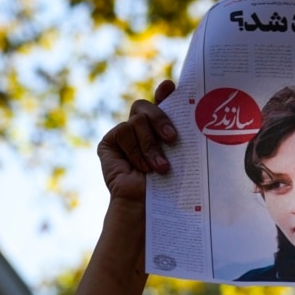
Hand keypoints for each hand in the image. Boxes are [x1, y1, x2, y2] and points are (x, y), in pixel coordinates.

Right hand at [96, 80, 177, 206]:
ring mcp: (124, 135)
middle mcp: (140, 130)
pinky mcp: (110, 142)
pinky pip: (124, 132)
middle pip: (146, 107)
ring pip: (138, 120)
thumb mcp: (180, 155)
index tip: (170, 87)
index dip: (164, 93)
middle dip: (161, 119)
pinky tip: (142, 168)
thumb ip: (181, 130)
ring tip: (161, 168)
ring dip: (151, 146)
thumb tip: (184, 105)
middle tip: (172, 138)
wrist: (148, 208)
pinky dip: (136, 151)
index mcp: (159, 130)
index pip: (162, 104)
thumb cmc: (170, 186)